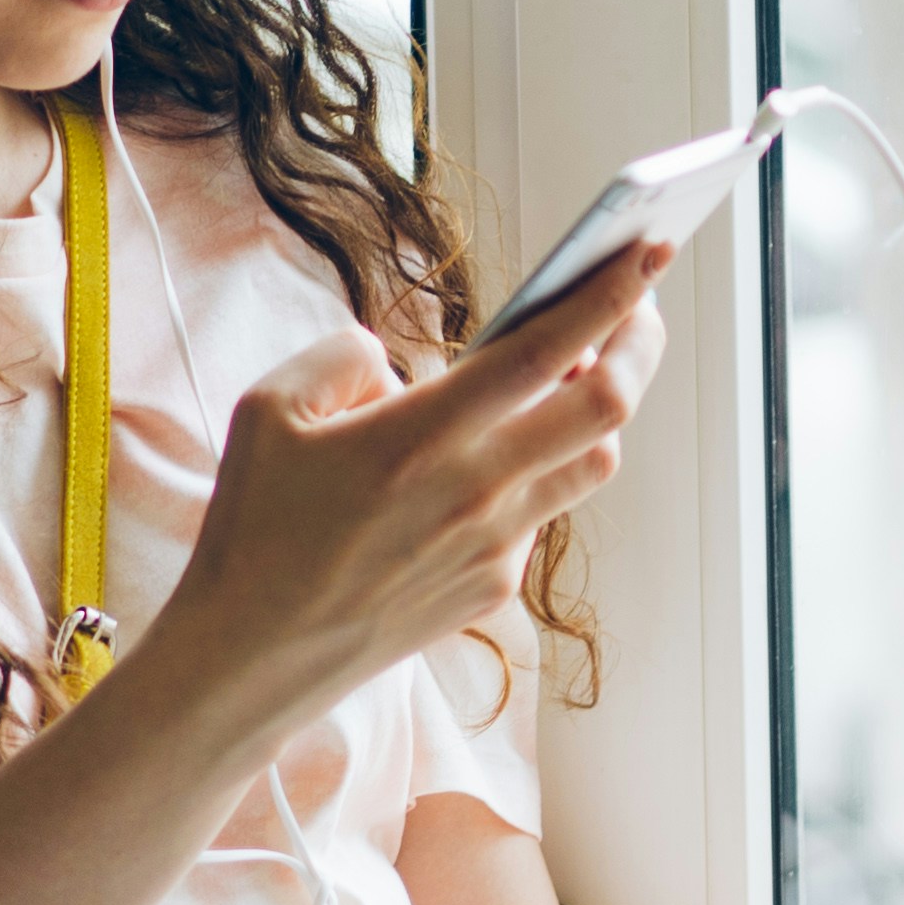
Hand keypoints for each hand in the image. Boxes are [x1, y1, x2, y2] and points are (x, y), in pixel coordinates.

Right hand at [134, 244, 659, 727]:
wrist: (251, 655)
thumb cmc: (254, 526)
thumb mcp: (268, 409)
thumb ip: (343, 356)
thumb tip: (402, 359)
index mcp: (420, 435)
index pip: (547, 351)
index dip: (610, 295)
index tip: (652, 249)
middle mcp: (475, 490)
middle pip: (608, 407)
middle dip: (640, 343)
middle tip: (641, 306)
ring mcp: (496, 545)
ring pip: (593, 462)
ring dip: (599, 412)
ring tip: (578, 371)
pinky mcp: (495, 586)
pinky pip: (543, 512)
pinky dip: (537, 471)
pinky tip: (496, 459)